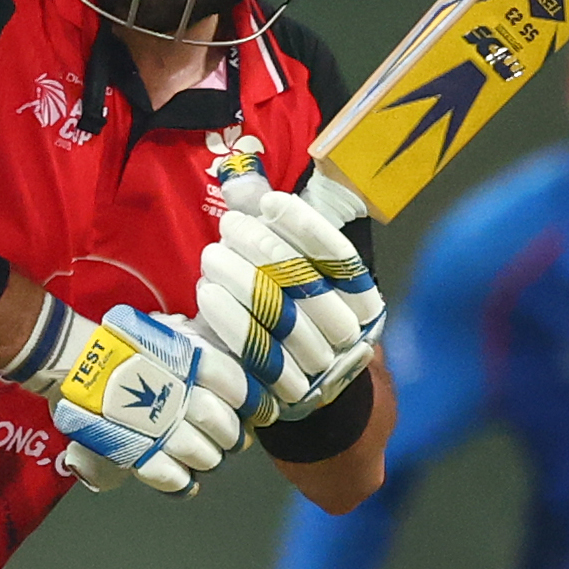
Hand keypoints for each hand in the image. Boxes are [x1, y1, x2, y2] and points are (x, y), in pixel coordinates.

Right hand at [50, 308, 251, 495]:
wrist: (75, 361)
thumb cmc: (123, 343)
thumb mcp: (169, 330)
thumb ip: (200, 346)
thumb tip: (234, 361)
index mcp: (192, 357)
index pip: (238, 383)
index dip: (254, 401)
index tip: (262, 411)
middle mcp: (181, 391)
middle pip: (224, 424)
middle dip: (233, 437)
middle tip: (232, 438)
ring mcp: (159, 423)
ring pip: (203, 454)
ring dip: (208, 459)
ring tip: (205, 456)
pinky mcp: (137, 450)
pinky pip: (171, 476)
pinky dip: (182, 483)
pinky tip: (187, 482)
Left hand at [209, 169, 384, 419]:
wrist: (302, 382)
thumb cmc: (293, 310)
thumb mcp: (294, 267)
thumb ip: (272, 226)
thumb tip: (239, 174)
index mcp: (364, 299)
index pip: (339, 257)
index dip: (305, 226)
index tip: (270, 202)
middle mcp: (351, 335)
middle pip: (306, 286)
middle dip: (263, 250)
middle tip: (227, 226)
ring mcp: (321, 369)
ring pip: (281, 320)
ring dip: (241, 282)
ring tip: (210, 255)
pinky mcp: (288, 395)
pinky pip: (256, 355)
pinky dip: (228, 321)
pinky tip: (205, 293)